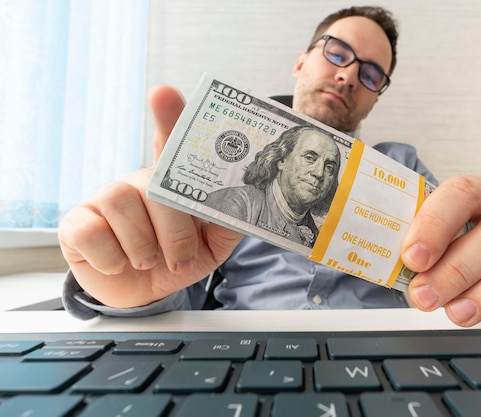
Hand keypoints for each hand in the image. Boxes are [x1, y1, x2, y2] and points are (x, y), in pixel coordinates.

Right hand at [58, 86, 242, 307]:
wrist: (145, 292)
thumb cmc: (180, 258)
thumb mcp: (213, 244)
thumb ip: (229, 220)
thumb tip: (246, 198)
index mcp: (172, 182)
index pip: (171, 142)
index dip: (169, 117)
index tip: (164, 94)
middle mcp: (138, 182)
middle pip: (155, 186)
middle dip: (175, 232)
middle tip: (181, 260)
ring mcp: (105, 199)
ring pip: (123, 204)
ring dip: (143, 246)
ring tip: (150, 262)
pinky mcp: (78, 223)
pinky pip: (92, 232)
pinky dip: (112, 258)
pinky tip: (118, 264)